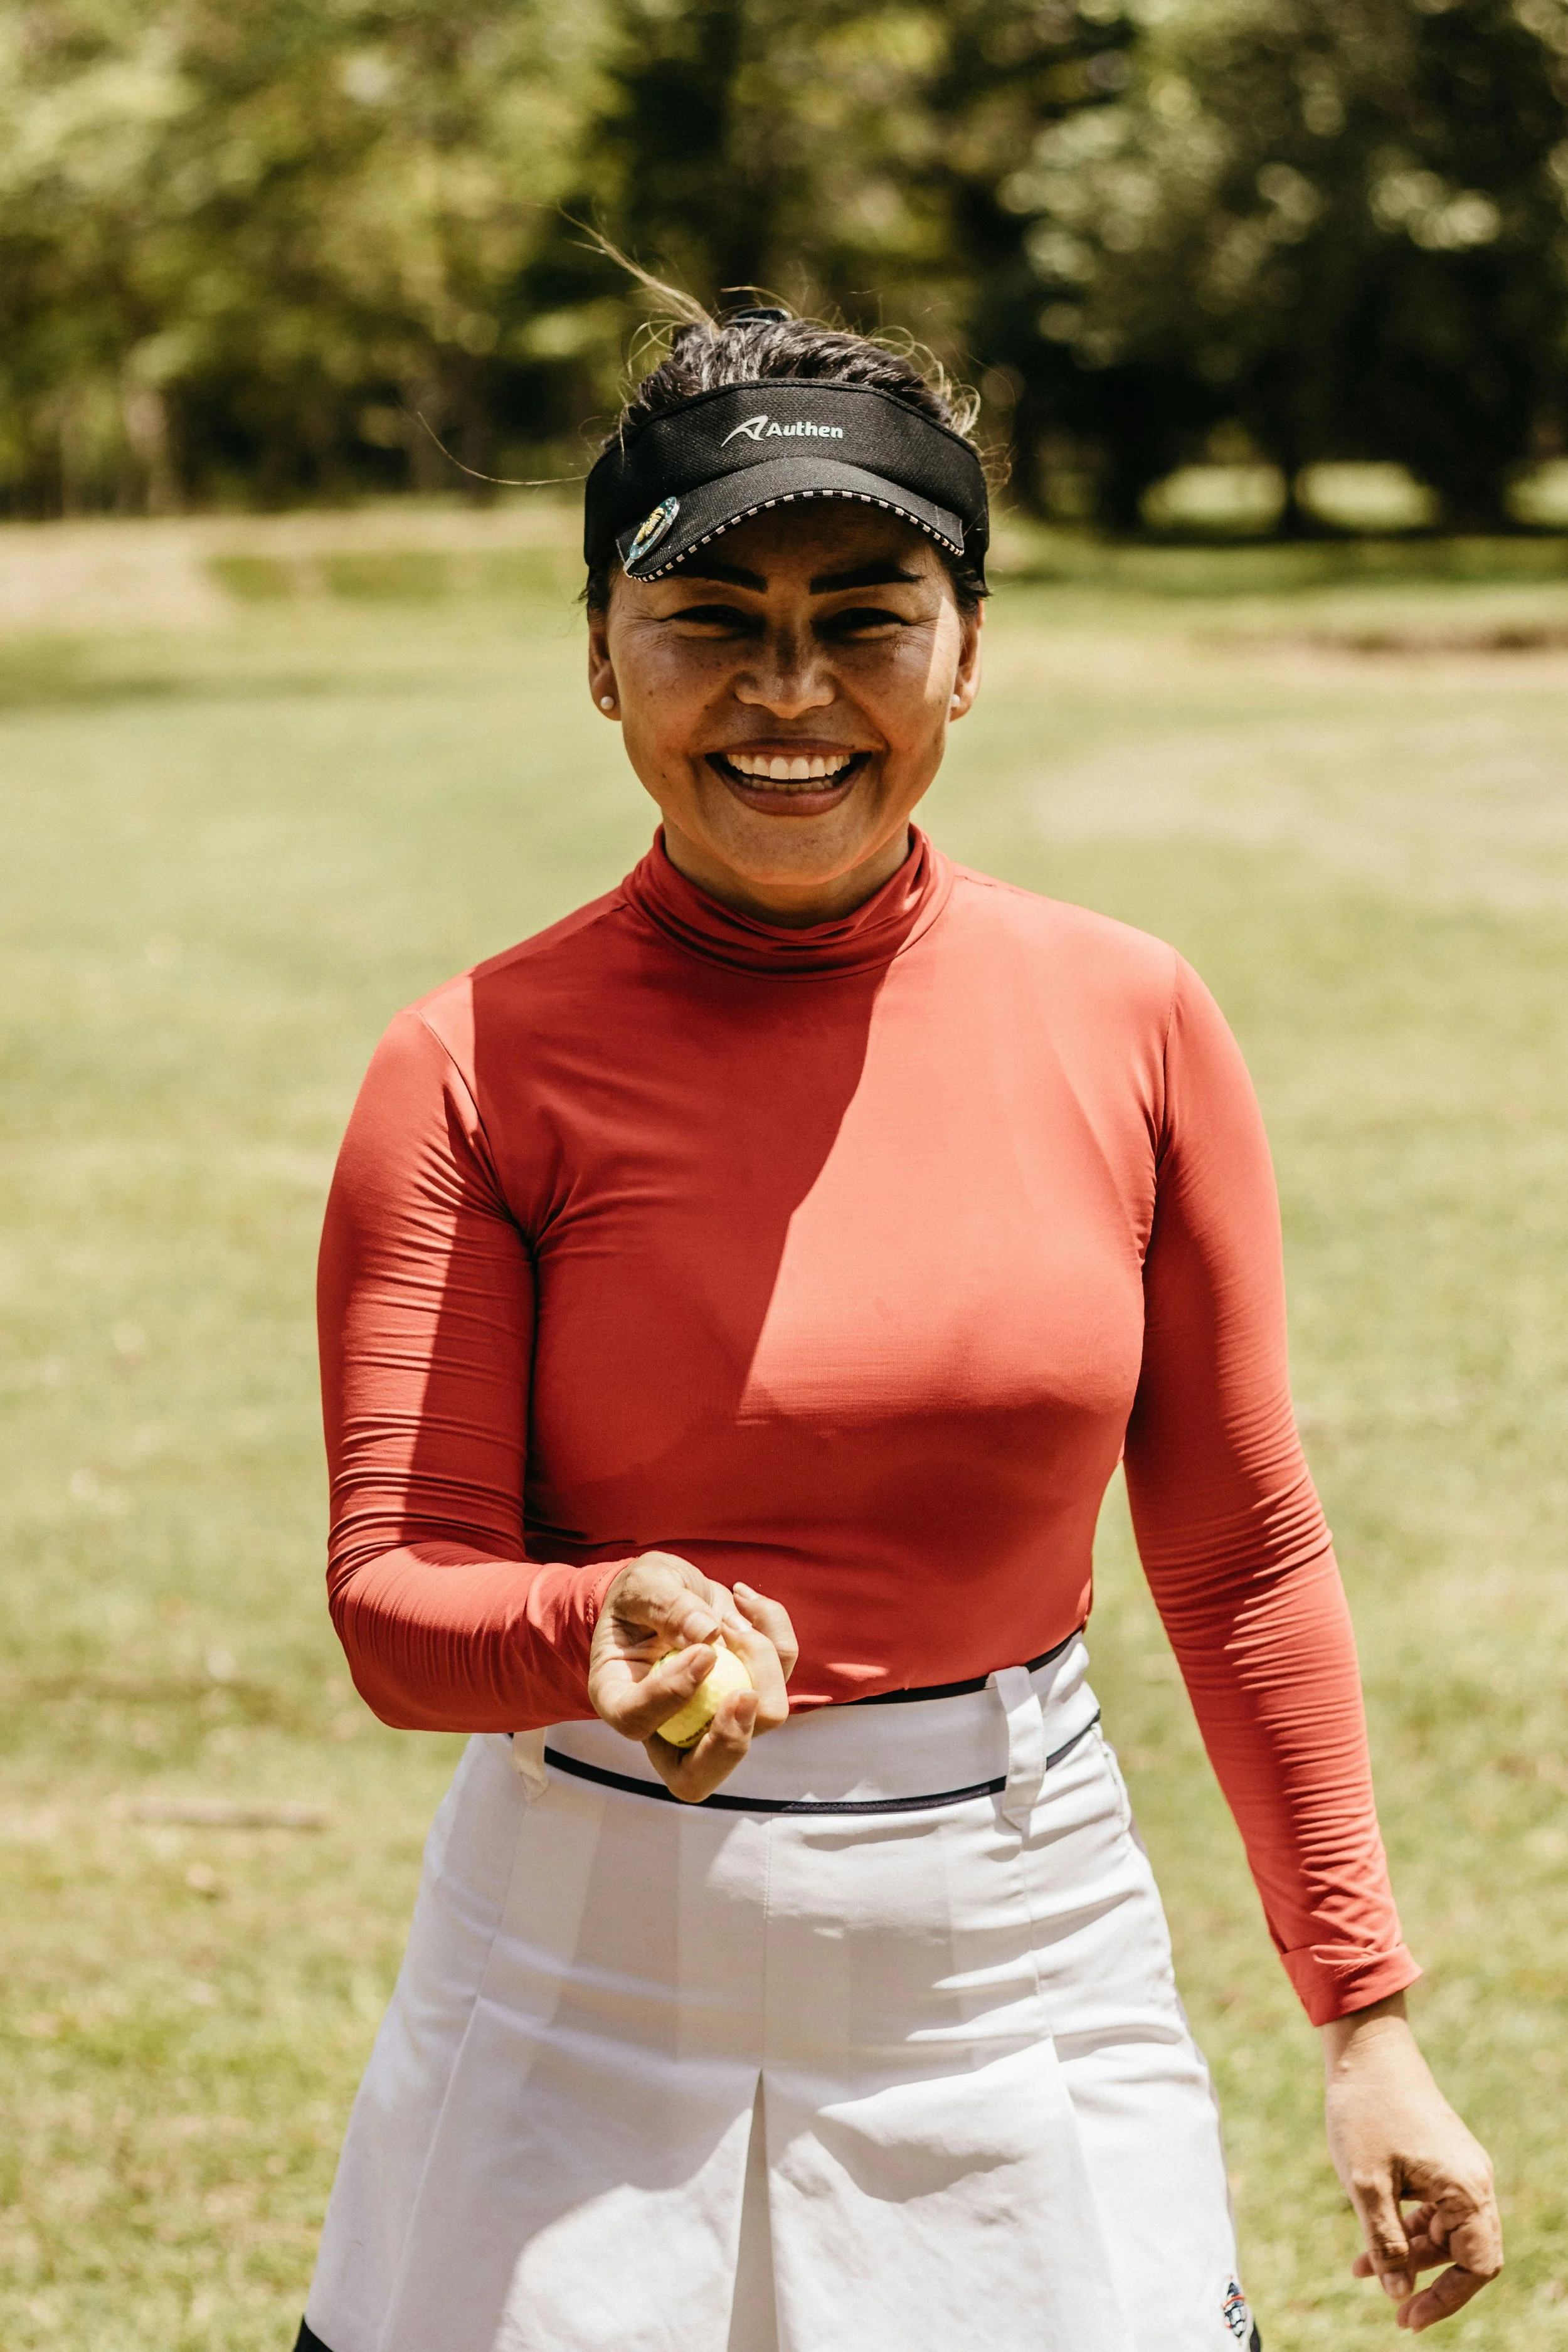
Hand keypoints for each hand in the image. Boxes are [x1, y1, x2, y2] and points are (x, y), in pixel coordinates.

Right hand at [587, 1551, 797, 1802]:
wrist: (669, 1589)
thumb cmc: (643, 1592)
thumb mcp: (646, 1583)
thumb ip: (668, 1605)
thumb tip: (707, 1633)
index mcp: (621, 1698)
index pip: (637, 1722)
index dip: (671, 1697)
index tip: (702, 1653)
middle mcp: (666, 1725)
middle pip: (698, 1774)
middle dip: (730, 1742)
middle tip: (745, 1694)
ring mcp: (713, 1717)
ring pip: (759, 1721)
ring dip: (762, 1661)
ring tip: (734, 1609)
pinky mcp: (751, 1694)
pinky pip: (782, 1673)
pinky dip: (775, 1630)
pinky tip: (745, 1599)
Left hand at [1322, 1994, 1500, 2331]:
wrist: (1365, 2047)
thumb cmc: (1365, 2111)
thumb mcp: (1365, 2185)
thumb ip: (1385, 2244)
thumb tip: (1398, 2294)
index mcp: (1466, 2189)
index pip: (1478, 2266)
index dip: (1447, 2299)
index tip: (1410, 2317)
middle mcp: (1472, 2180)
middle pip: (1463, 2253)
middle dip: (1426, 2280)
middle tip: (1392, 2306)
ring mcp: (1457, 2167)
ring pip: (1441, 2231)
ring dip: (1406, 2253)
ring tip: (1358, 2269)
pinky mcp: (1438, 2157)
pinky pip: (1430, 2207)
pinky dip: (1403, 2226)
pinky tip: (1366, 2242)